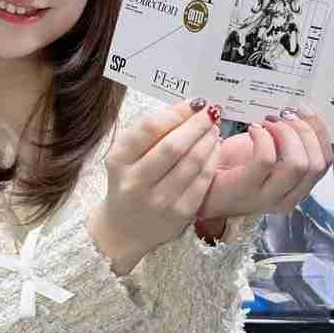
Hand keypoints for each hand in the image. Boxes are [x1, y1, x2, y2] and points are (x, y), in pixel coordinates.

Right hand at [88, 99, 220, 274]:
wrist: (124, 229)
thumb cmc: (128, 182)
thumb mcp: (124, 155)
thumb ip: (148, 132)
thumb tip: (185, 108)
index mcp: (119, 161)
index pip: (150, 128)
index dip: (177, 112)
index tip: (194, 103)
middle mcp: (136, 182)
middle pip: (174, 145)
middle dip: (198, 124)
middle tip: (211, 112)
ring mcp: (160, 200)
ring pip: (193, 162)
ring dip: (209, 139)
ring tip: (214, 128)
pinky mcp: (180, 214)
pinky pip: (203, 181)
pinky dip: (213, 160)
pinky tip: (214, 148)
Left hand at [198, 105, 332, 226]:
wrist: (197, 181)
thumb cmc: (231, 164)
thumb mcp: (267, 149)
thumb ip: (287, 138)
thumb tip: (300, 111)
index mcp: (297, 188)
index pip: (325, 162)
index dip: (319, 132)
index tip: (304, 110)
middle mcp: (287, 197)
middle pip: (316, 163)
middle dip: (304, 131)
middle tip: (284, 114)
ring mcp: (266, 197)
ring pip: (297, 163)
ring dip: (285, 134)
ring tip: (267, 122)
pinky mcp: (244, 189)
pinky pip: (266, 159)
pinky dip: (263, 137)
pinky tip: (252, 128)